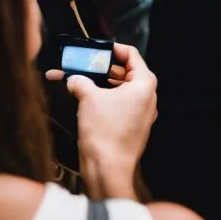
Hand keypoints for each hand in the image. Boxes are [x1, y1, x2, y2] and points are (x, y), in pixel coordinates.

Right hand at [47, 43, 157, 198]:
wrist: (107, 171)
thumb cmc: (103, 132)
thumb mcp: (88, 98)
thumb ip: (81, 81)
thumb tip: (73, 78)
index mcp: (144, 84)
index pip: (131, 55)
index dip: (113, 49)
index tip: (96, 49)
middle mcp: (148, 97)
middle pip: (126, 72)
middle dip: (103, 68)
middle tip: (84, 65)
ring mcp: (143, 114)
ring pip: (121, 90)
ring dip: (102, 85)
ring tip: (81, 82)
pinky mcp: (134, 127)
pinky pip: (121, 106)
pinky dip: (106, 100)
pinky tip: (87, 101)